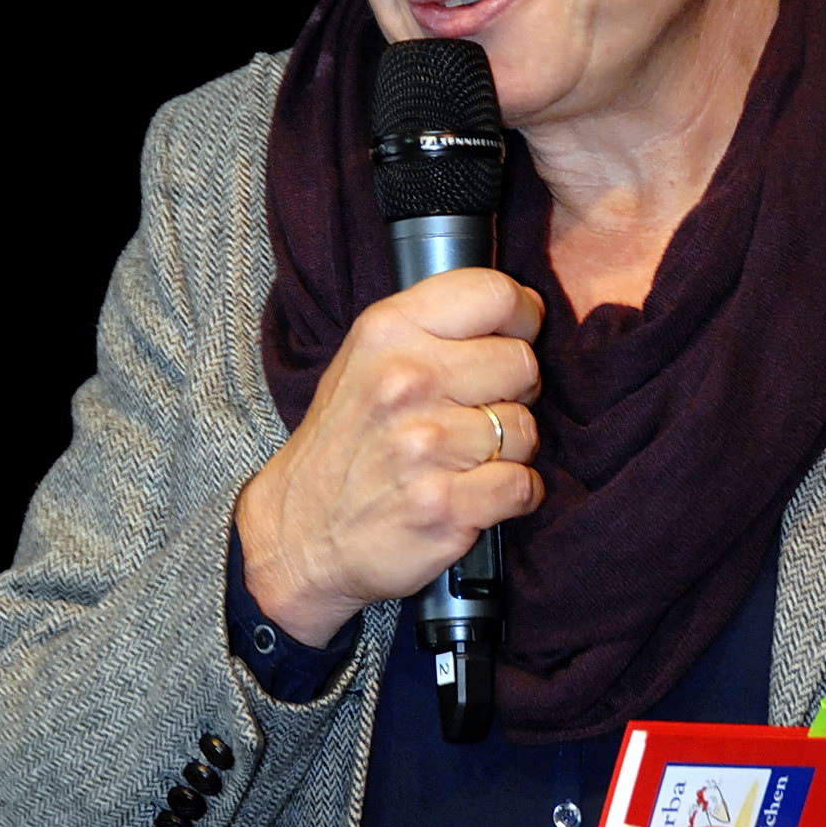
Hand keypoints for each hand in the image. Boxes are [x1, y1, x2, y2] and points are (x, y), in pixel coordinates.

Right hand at [235, 269, 544, 642]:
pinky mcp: (444, 504)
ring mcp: (425, 444)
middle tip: (474, 414)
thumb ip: (434, 326)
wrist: (299, 532)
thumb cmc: (345, 442)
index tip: (513, 338)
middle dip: (513, 392)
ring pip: (526, 429)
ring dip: (507, 451)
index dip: (521, 318)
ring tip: (462, 459)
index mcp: (389, 332)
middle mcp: (406, 381)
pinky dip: (510, 496)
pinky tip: (472, 494)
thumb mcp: (366, 358)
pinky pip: (522, 485)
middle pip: (523, 364)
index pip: (495, 294)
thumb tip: (523, 306)